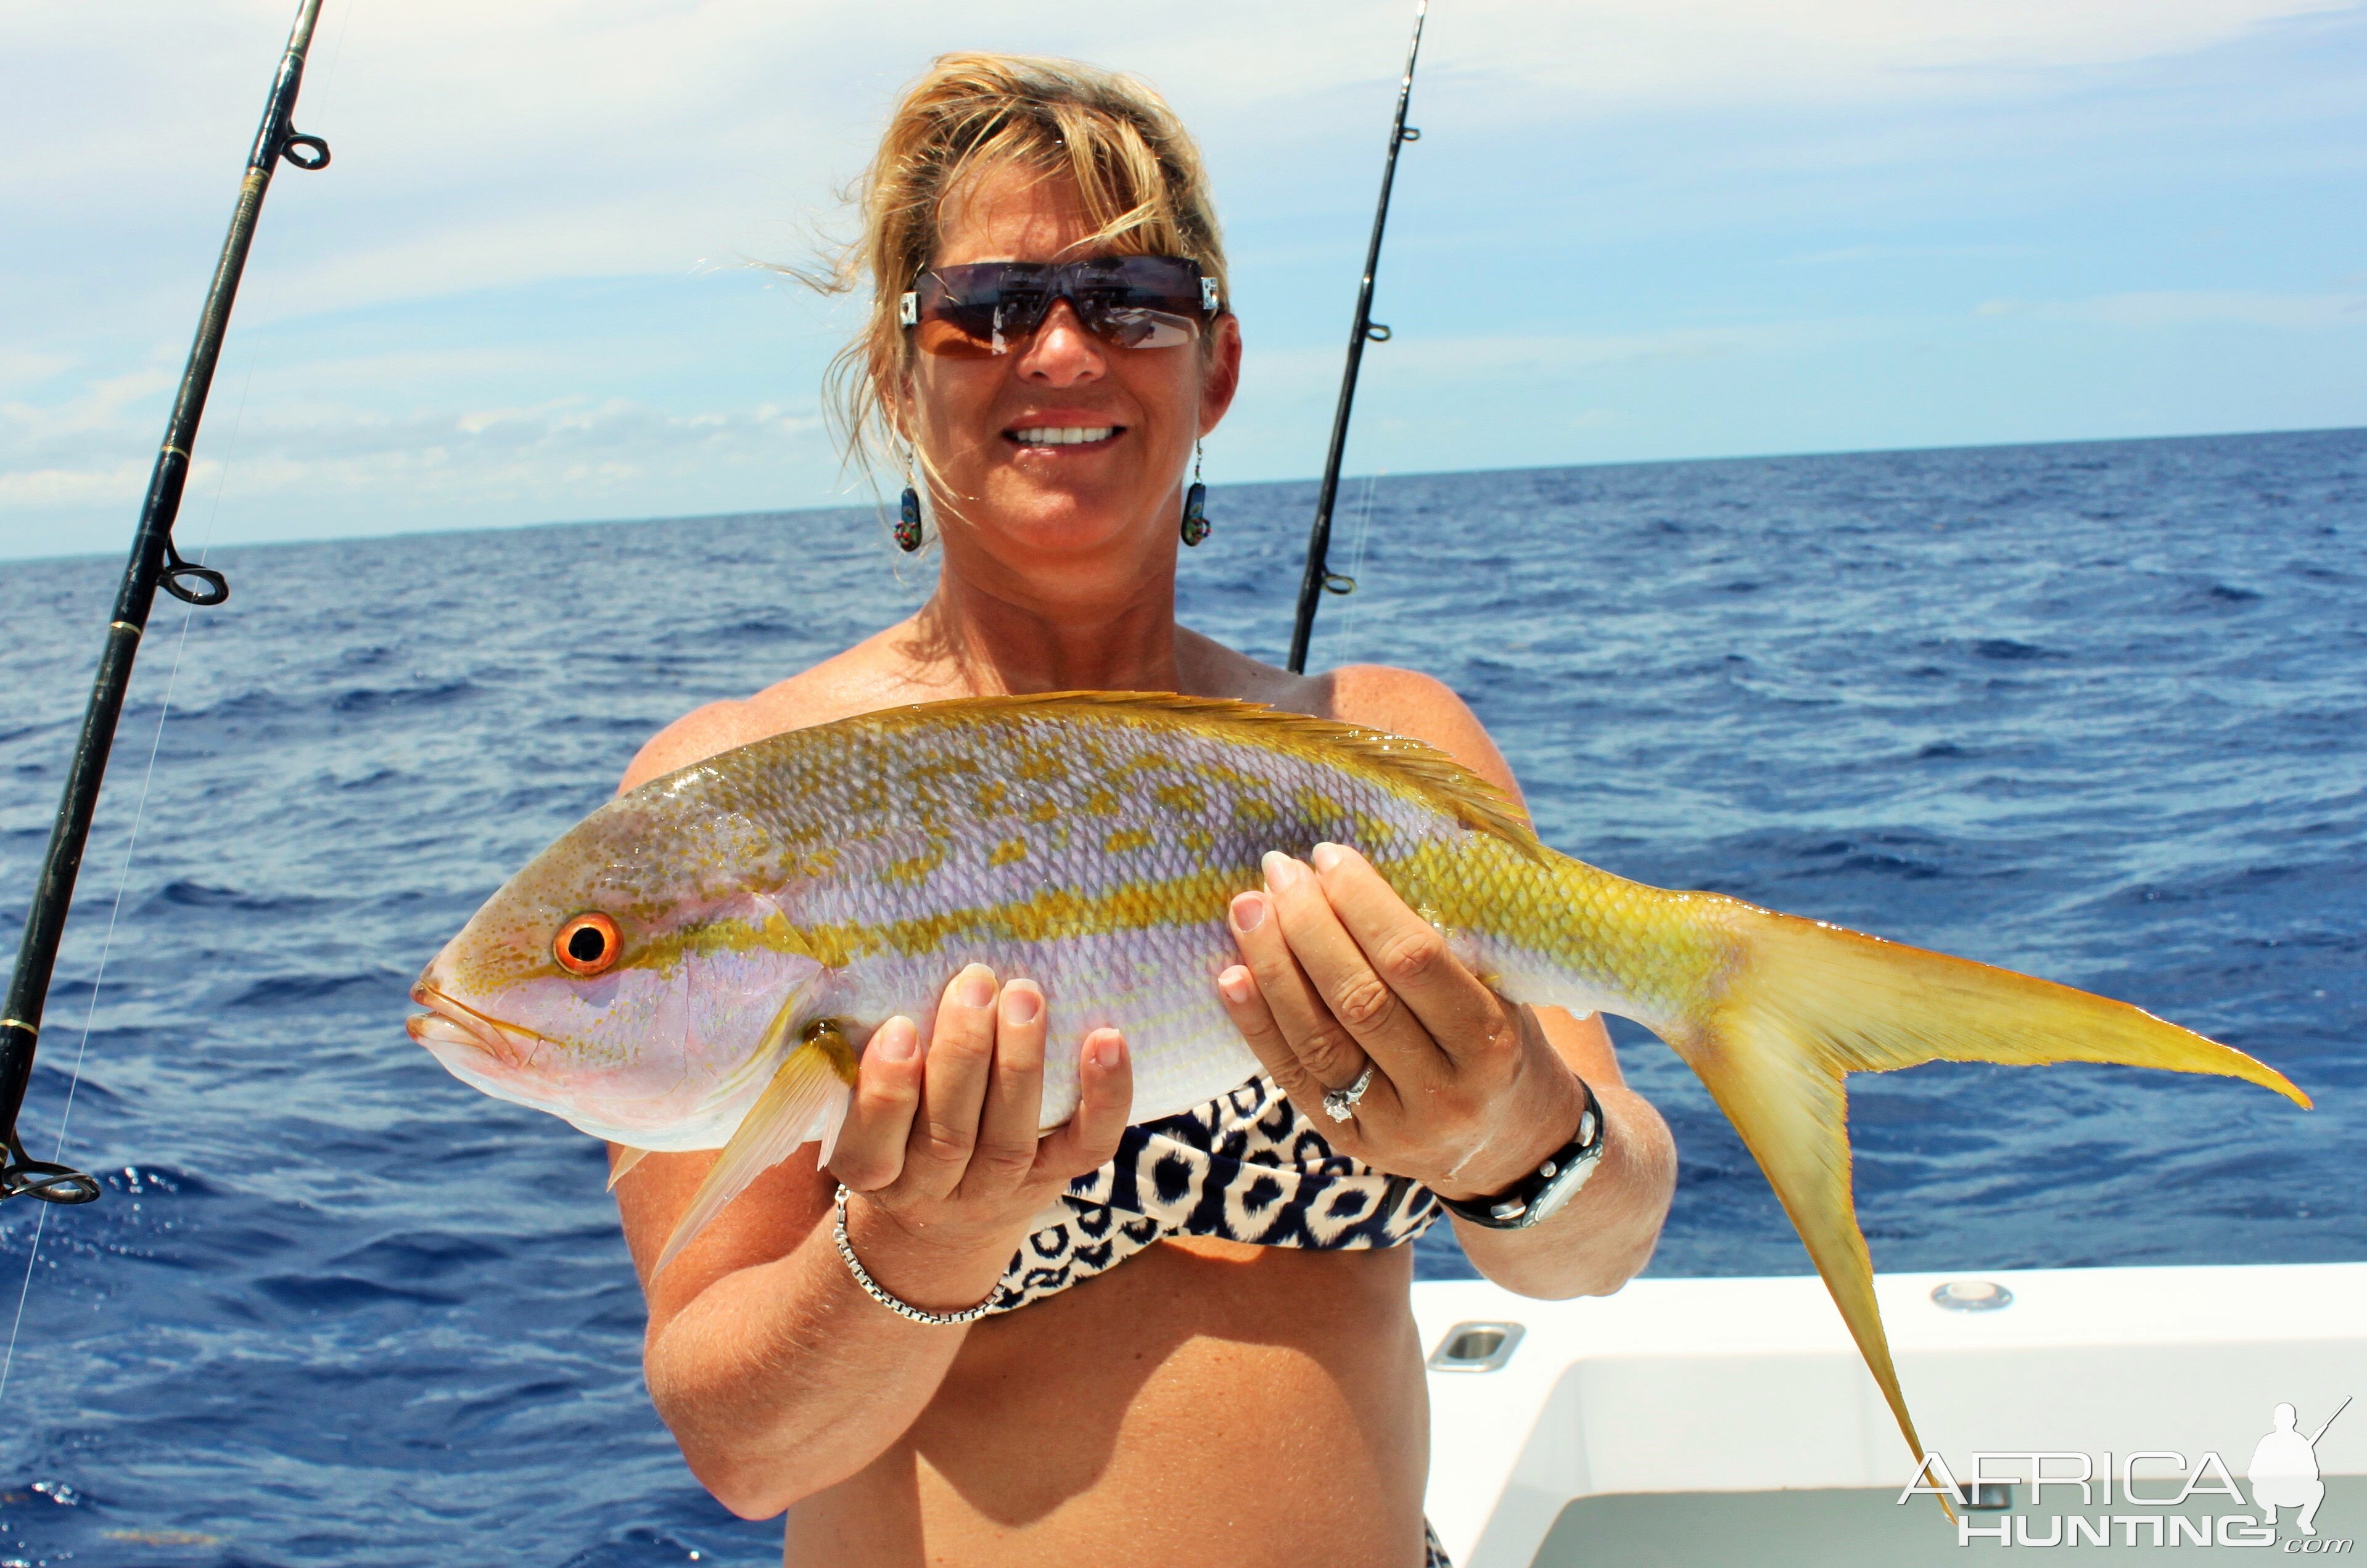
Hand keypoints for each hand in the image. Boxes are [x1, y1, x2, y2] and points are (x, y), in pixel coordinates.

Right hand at [825, 964, 1131, 1313]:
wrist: (948, 1217)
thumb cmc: (899, 1131)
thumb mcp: (863, 1113)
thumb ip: (863, 1065)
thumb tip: (882, 980)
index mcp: (873, 1172)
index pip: (871, 1147)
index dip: (887, 1092)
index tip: (900, 1028)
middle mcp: (933, 1191)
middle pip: (947, 1136)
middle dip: (964, 1055)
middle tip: (975, 984)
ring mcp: (998, 1190)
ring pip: (1010, 1141)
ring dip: (1019, 1064)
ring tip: (1024, 996)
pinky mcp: (1055, 1177)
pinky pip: (1086, 1146)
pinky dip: (1103, 1097)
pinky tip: (1106, 1040)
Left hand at [1215, 843, 1585, 1201]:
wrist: (1506, 1143)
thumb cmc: (1497, 1040)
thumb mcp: (1502, 991)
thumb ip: (1452, 936)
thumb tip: (1377, 857)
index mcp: (1489, 1041)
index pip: (1414, 961)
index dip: (1363, 903)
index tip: (1329, 856)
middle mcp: (1442, 1091)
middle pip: (1358, 999)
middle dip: (1309, 925)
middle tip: (1278, 870)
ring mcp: (1390, 1124)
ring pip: (1317, 1040)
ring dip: (1273, 966)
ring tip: (1248, 908)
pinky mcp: (1348, 1140)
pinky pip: (1292, 1076)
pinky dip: (1256, 1023)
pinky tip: (1231, 975)